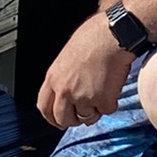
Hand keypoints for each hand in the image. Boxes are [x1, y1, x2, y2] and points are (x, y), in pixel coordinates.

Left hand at [37, 14, 134, 132]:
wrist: (112, 35)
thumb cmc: (93, 38)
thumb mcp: (66, 57)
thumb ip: (64, 77)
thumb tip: (67, 92)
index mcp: (53, 78)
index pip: (44, 108)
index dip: (52, 118)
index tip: (58, 121)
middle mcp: (65, 90)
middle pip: (63, 119)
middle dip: (74, 120)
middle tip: (84, 113)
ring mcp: (83, 97)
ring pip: (87, 117)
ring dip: (95, 109)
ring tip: (102, 90)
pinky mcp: (102, 100)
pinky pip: (106, 111)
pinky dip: (111, 102)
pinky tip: (112, 86)